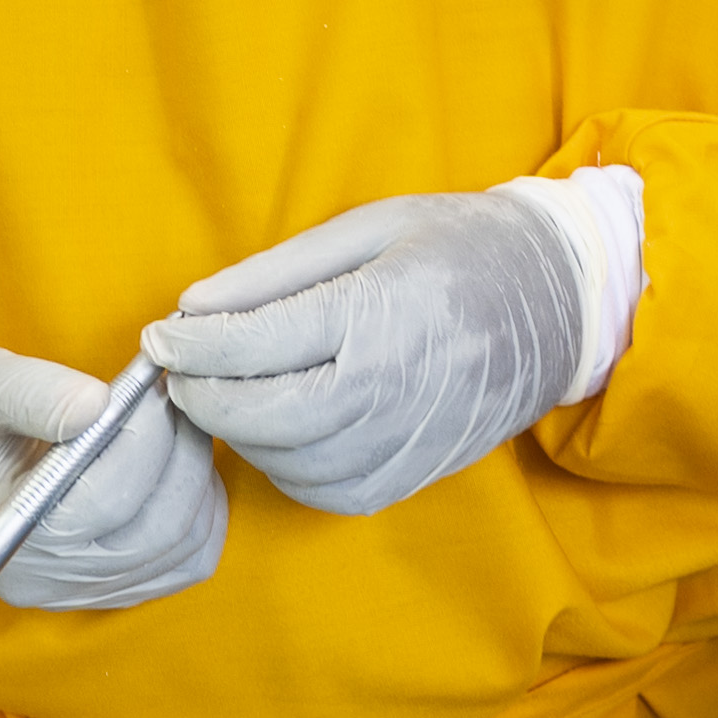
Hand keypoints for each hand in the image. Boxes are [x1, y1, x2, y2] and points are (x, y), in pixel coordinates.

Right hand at [0, 347, 229, 609]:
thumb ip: (33, 394)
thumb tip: (99, 403)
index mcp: (12, 534)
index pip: (109, 497)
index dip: (147, 435)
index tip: (155, 380)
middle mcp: (49, 578)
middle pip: (159, 528)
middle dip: (182, 451)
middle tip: (173, 394)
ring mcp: (81, 590)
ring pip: (184, 548)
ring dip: (196, 479)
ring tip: (174, 423)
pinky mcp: (106, 584)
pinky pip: (184, 561)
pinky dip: (198, 511)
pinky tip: (178, 466)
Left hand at [143, 189, 589, 513]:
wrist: (558, 304)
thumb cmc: (460, 248)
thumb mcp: (370, 227)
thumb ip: (277, 272)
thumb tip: (194, 306)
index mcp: (378, 313)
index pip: (257, 343)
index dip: (192, 345)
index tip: (159, 337)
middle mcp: (392, 386)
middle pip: (264, 415)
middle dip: (203, 397)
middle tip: (176, 372)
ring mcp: (406, 438)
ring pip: (289, 462)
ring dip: (239, 434)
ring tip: (222, 394)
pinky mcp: (413, 473)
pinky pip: (327, 490)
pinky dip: (284, 467)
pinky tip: (276, 430)